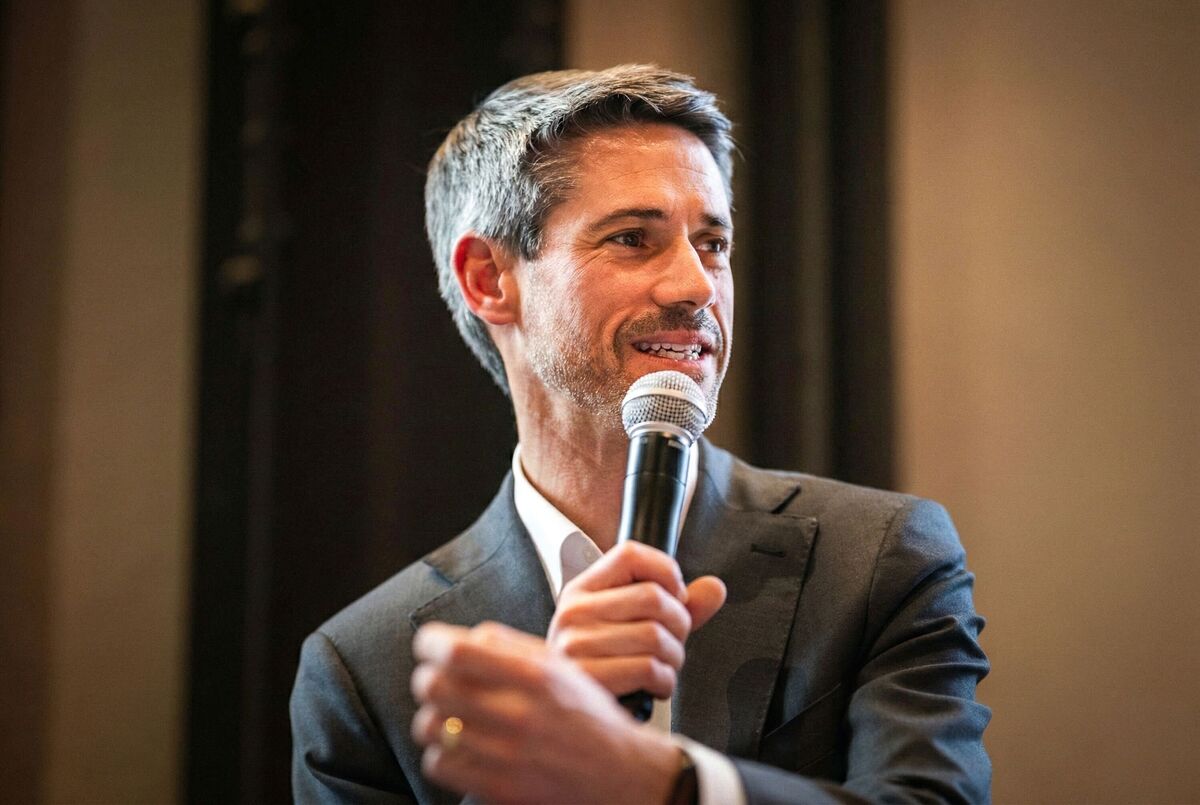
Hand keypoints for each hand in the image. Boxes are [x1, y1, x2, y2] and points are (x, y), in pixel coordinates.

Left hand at [411, 621, 681, 803]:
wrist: (619, 772)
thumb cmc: (587, 714)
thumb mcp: (560, 666)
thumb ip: (510, 646)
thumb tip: (463, 637)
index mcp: (535, 676)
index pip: (458, 652)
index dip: (431, 643)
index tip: (430, 645)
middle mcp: (520, 714)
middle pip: (435, 687)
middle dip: (428, 679)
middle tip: (436, 681)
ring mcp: (508, 755)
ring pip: (431, 727)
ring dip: (433, 717)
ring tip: (450, 715)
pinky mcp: (499, 788)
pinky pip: (439, 764)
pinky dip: (442, 753)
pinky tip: (461, 746)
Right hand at [547, 541, 725, 699]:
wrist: (572, 715)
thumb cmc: (605, 665)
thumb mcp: (635, 625)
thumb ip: (677, 605)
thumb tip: (714, 588)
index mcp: (583, 590)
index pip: (630, 554)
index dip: (666, 571)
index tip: (675, 596)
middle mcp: (574, 612)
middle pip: (653, 596)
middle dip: (680, 623)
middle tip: (673, 640)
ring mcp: (575, 644)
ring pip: (656, 635)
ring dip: (674, 657)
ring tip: (663, 665)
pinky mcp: (586, 678)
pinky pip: (648, 668)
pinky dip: (665, 681)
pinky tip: (654, 684)